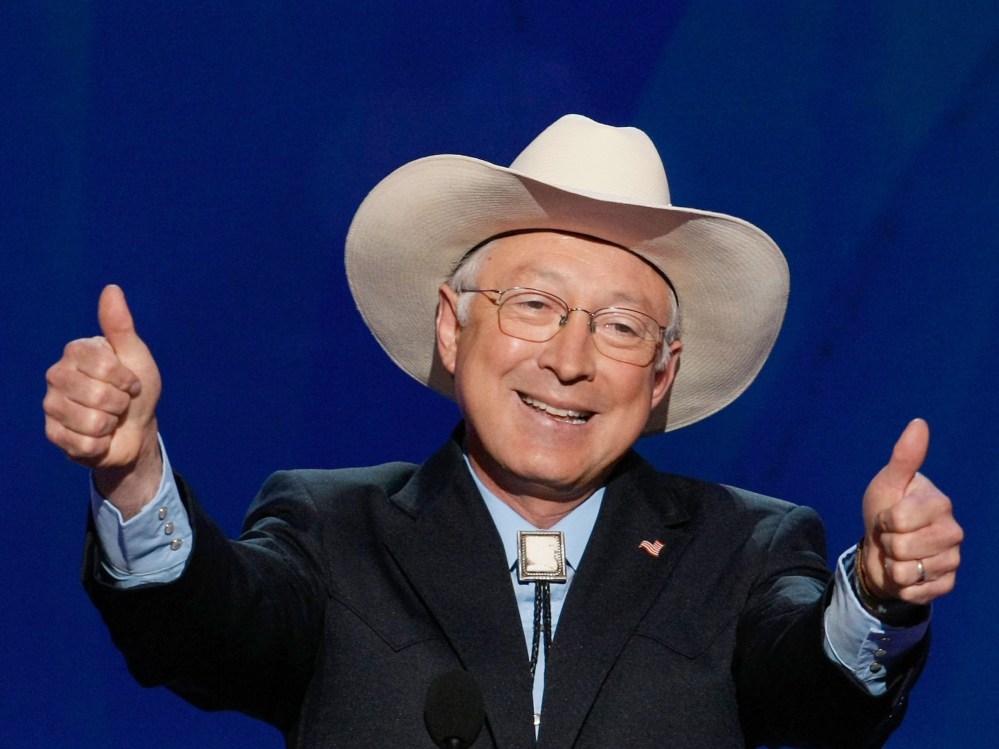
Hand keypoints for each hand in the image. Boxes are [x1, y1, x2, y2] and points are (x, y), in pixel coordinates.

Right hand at [44, 285, 162, 514]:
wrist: (136, 428)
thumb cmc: (136, 390)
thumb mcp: (135, 355)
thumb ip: (120, 325)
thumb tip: (111, 289)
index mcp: (76, 352)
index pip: (104, 367)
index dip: (126, 379)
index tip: (130, 382)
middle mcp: (56, 375)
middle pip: (97, 395)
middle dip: (120, 404)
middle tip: (119, 403)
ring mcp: (51, 405)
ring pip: (90, 421)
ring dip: (110, 424)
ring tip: (109, 419)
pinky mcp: (53, 434)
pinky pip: (83, 443)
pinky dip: (100, 444)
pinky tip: (99, 436)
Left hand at [861, 419, 961, 605]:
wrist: (881, 547)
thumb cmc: (885, 509)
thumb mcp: (888, 482)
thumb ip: (905, 456)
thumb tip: (919, 423)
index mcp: (940, 503)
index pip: (899, 520)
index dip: (883, 520)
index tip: (887, 516)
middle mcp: (953, 531)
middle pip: (902, 547)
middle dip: (887, 543)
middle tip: (892, 536)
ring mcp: (952, 559)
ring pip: (907, 571)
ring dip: (892, 565)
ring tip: (898, 553)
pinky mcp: (947, 583)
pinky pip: (916, 591)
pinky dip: (902, 585)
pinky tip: (906, 573)